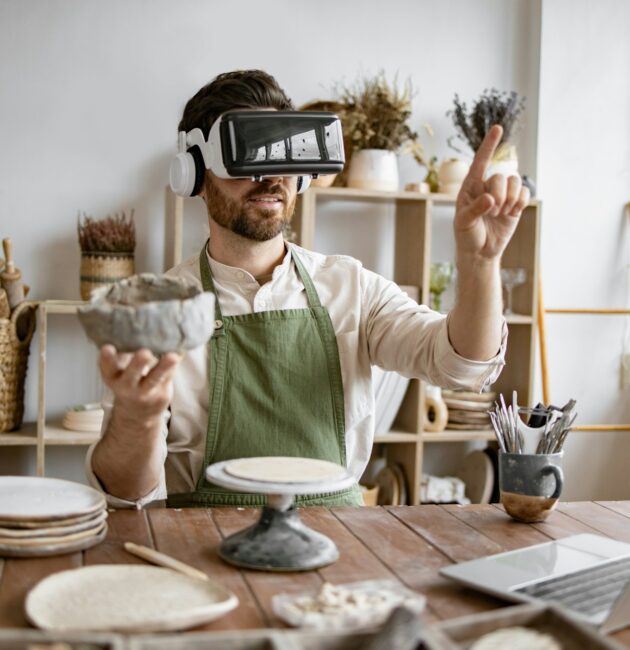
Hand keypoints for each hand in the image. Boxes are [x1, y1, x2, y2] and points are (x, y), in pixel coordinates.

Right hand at [99, 345, 181, 421]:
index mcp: (113, 378)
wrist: (139, 414)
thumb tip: (138, 323)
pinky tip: (181, 349)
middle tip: (144, 352)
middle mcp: (127, 387)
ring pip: (155, 378)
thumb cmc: (130, 383)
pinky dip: (175, 362)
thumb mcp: (120, 372)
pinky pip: (170, 375)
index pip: (107, 369)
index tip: (108, 347)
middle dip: (138, 364)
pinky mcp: (163, 394)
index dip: (106, 359)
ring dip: (164, 367)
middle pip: (132, 376)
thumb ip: (125, 354)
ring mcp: (146, 392)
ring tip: (173, 356)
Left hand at [454, 125, 529, 260]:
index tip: (498, 128)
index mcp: (470, 187)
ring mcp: (502, 194)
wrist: (480, 252)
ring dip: (510, 199)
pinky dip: (520, 201)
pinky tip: (512, 212)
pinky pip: (524, 192)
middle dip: (499, 195)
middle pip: (500, 177)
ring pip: (514, 182)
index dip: (489, 145)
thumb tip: (491, 198)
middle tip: (492, 212)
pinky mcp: (514, 204)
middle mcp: (486, 187)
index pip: (480, 162)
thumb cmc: (466, 236)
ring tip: (500, 213)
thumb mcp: (464, 223)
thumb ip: (475, 209)